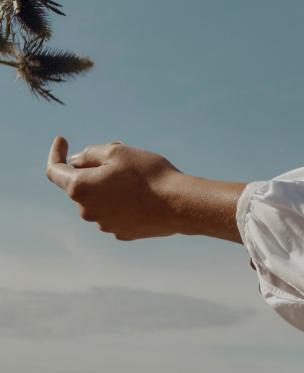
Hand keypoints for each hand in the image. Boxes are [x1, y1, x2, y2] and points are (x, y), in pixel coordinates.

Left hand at [46, 137, 186, 239]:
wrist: (179, 204)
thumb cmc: (148, 174)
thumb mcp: (118, 152)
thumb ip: (90, 153)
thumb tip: (75, 161)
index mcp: (80, 187)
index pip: (54, 170)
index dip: (56, 153)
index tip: (62, 139)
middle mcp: (86, 210)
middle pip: (82, 184)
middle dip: (95, 169)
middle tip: (122, 153)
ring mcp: (104, 224)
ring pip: (100, 199)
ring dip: (110, 186)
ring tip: (139, 176)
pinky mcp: (121, 232)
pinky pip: (115, 213)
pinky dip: (123, 202)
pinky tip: (144, 196)